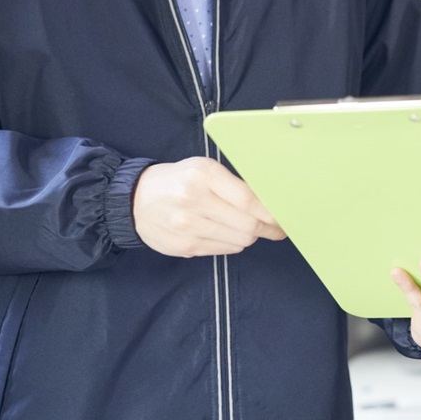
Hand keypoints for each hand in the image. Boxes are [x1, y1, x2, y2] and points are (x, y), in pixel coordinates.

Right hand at [133, 157, 285, 257]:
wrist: (135, 200)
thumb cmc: (178, 180)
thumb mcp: (204, 169)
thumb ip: (234, 184)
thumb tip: (269, 203)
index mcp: (203, 175)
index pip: (249, 200)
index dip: (272, 212)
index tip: (285, 216)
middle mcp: (194, 201)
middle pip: (248, 225)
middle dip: (269, 228)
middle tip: (278, 228)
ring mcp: (187, 227)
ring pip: (239, 240)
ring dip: (251, 235)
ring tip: (251, 227)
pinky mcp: (184, 246)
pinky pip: (223, 250)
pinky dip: (234, 243)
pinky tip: (229, 233)